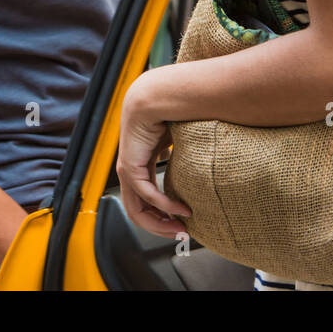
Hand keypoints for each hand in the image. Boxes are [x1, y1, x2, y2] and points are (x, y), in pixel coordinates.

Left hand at [116, 70, 192, 237]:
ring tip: (182, 229)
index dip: (163, 215)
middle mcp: (130, 171)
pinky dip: (164, 206)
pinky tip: (181, 210)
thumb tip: (205, 162)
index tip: (184, 222)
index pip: (146, 200)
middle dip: (161, 228)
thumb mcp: (178, 141)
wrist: (156, 95)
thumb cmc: (171, 113)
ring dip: (160, 224)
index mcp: (140, 165)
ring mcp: (127, 171)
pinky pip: (146, 195)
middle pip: (139, 212)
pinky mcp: (130, 167)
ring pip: (138, 211)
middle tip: (182, 236)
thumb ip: (183, 156)